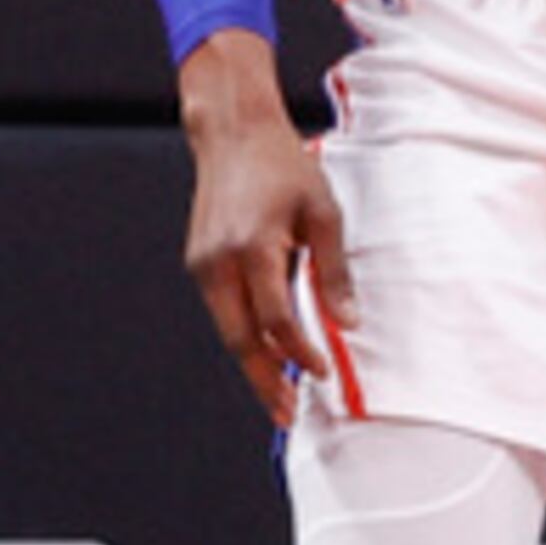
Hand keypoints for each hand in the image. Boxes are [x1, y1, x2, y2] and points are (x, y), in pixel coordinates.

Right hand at [180, 67, 356, 431]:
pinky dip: (242, 333)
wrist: (233, 132)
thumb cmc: (282, 166)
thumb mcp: (322, 212)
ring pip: (227, 330)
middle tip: (287, 413)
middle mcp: (220, 261)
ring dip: (252, 363)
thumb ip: (333, 272)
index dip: (300, 353)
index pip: (277, 320)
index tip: (320, 373)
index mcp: (254, 247)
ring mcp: (203, 263)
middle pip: (241, 340)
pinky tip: (264, 349)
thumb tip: (348, 323)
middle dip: (265, 380)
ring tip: (278, 392)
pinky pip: (222, 309)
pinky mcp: (197, 261)